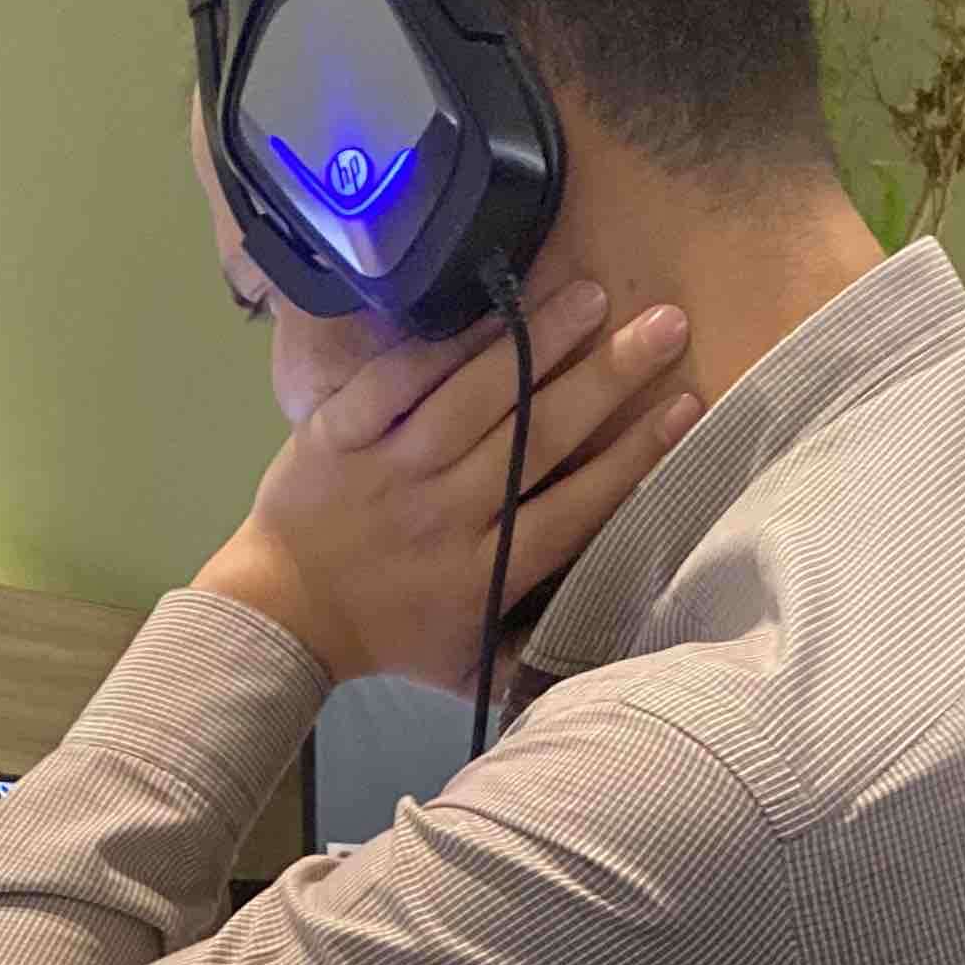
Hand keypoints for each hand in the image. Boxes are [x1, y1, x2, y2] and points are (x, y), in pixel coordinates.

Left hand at [195, 279, 701, 692]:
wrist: (280, 613)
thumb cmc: (385, 636)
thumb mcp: (462, 667)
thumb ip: (529, 656)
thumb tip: (606, 638)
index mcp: (484, 573)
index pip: (576, 505)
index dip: (635, 454)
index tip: (684, 405)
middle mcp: (446, 516)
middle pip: (539, 438)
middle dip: (608, 377)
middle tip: (662, 323)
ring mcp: (392, 468)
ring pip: (477, 396)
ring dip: (539, 341)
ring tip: (590, 297)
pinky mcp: (343, 431)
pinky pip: (402, 378)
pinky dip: (449, 343)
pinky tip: (495, 307)